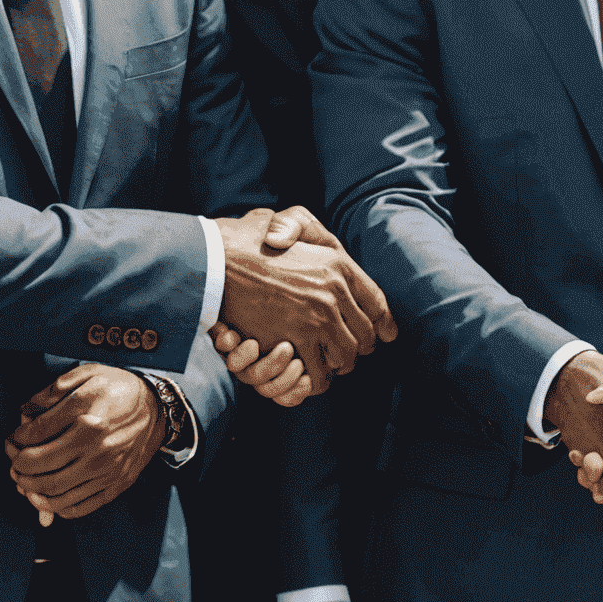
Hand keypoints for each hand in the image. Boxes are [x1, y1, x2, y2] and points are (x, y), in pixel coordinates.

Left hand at [6, 363, 165, 520]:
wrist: (157, 409)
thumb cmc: (119, 389)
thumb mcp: (88, 374)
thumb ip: (53, 390)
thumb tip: (25, 411)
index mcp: (87, 412)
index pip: (36, 433)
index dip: (17, 438)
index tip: (14, 439)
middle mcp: (96, 444)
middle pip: (40, 466)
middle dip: (18, 467)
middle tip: (13, 463)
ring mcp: (106, 468)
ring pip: (55, 491)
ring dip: (30, 490)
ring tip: (23, 482)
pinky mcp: (114, 484)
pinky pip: (78, 506)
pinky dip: (55, 508)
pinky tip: (46, 498)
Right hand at [217, 206, 396, 395]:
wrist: (217, 260)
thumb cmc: (249, 239)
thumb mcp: (290, 221)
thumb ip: (314, 233)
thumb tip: (334, 256)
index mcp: (338, 263)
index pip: (377, 302)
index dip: (384, 322)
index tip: (386, 333)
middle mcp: (336, 291)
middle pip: (365, 335)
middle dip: (359, 347)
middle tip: (347, 352)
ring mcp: (318, 319)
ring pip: (346, 357)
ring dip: (338, 365)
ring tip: (328, 364)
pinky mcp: (296, 341)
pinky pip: (319, 373)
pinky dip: (316, 380)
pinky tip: (309, 376)